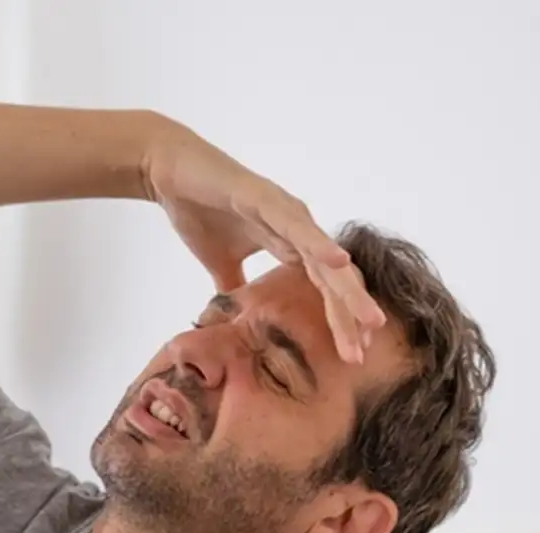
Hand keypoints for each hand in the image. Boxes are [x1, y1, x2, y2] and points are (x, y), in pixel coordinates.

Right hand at [140, 120, 384, 364]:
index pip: (325, 290)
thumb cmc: (198, 211)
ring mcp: (285, 212)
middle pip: (334, 279)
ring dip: (348, 290)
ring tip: (369, 320)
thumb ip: (235, 287)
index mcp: (291, 245)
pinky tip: (339, 262)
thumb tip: (236, 319)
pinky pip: (297, 226)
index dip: (340, 320)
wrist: (169, 171)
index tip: (354, 355)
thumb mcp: (220, 263)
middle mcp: (298, 229)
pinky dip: (319, 245)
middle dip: (352, 315)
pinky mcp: (266, 199)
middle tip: (366, 350)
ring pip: (324, 258)